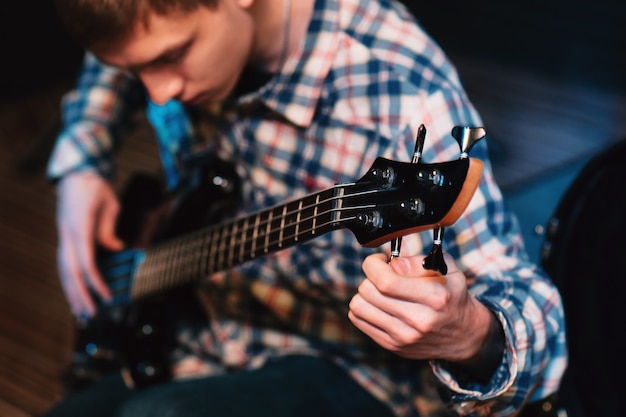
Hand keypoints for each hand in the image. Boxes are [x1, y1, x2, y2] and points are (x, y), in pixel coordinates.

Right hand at [55, 171, 123, 316]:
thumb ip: (109, 229)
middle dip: (80, 295)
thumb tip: (115, 248)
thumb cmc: (96, 185)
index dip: (96, 281)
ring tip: (81, 312)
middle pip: (70, 271)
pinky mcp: (65, 237)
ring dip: (72, 292)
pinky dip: (70, 280)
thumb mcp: (110, 204)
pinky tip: (76, 293)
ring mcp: (63, 236)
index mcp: (79, 226)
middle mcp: (67, 234)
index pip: (86, 261)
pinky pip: (66, 263)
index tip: (107, 296)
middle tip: (91, 314)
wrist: (77, 170)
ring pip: (64, 270)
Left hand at [348, 252, 502, 378]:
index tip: (379, 260)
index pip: (386, 281)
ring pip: (359, 307)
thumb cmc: (452, 295)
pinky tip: (378, 303)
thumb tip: (392, 264)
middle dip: (370, 276)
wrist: (464, 335)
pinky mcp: (393, 346)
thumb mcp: (448, 269)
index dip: (373, 265)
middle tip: (381, 274)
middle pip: (369, 292)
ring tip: (378, 290)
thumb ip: (418, 262)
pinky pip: (359, 321)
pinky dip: (363, 307)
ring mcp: (404, 337)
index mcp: (434, 297)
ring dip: (364, 293)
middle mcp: (418, 320)